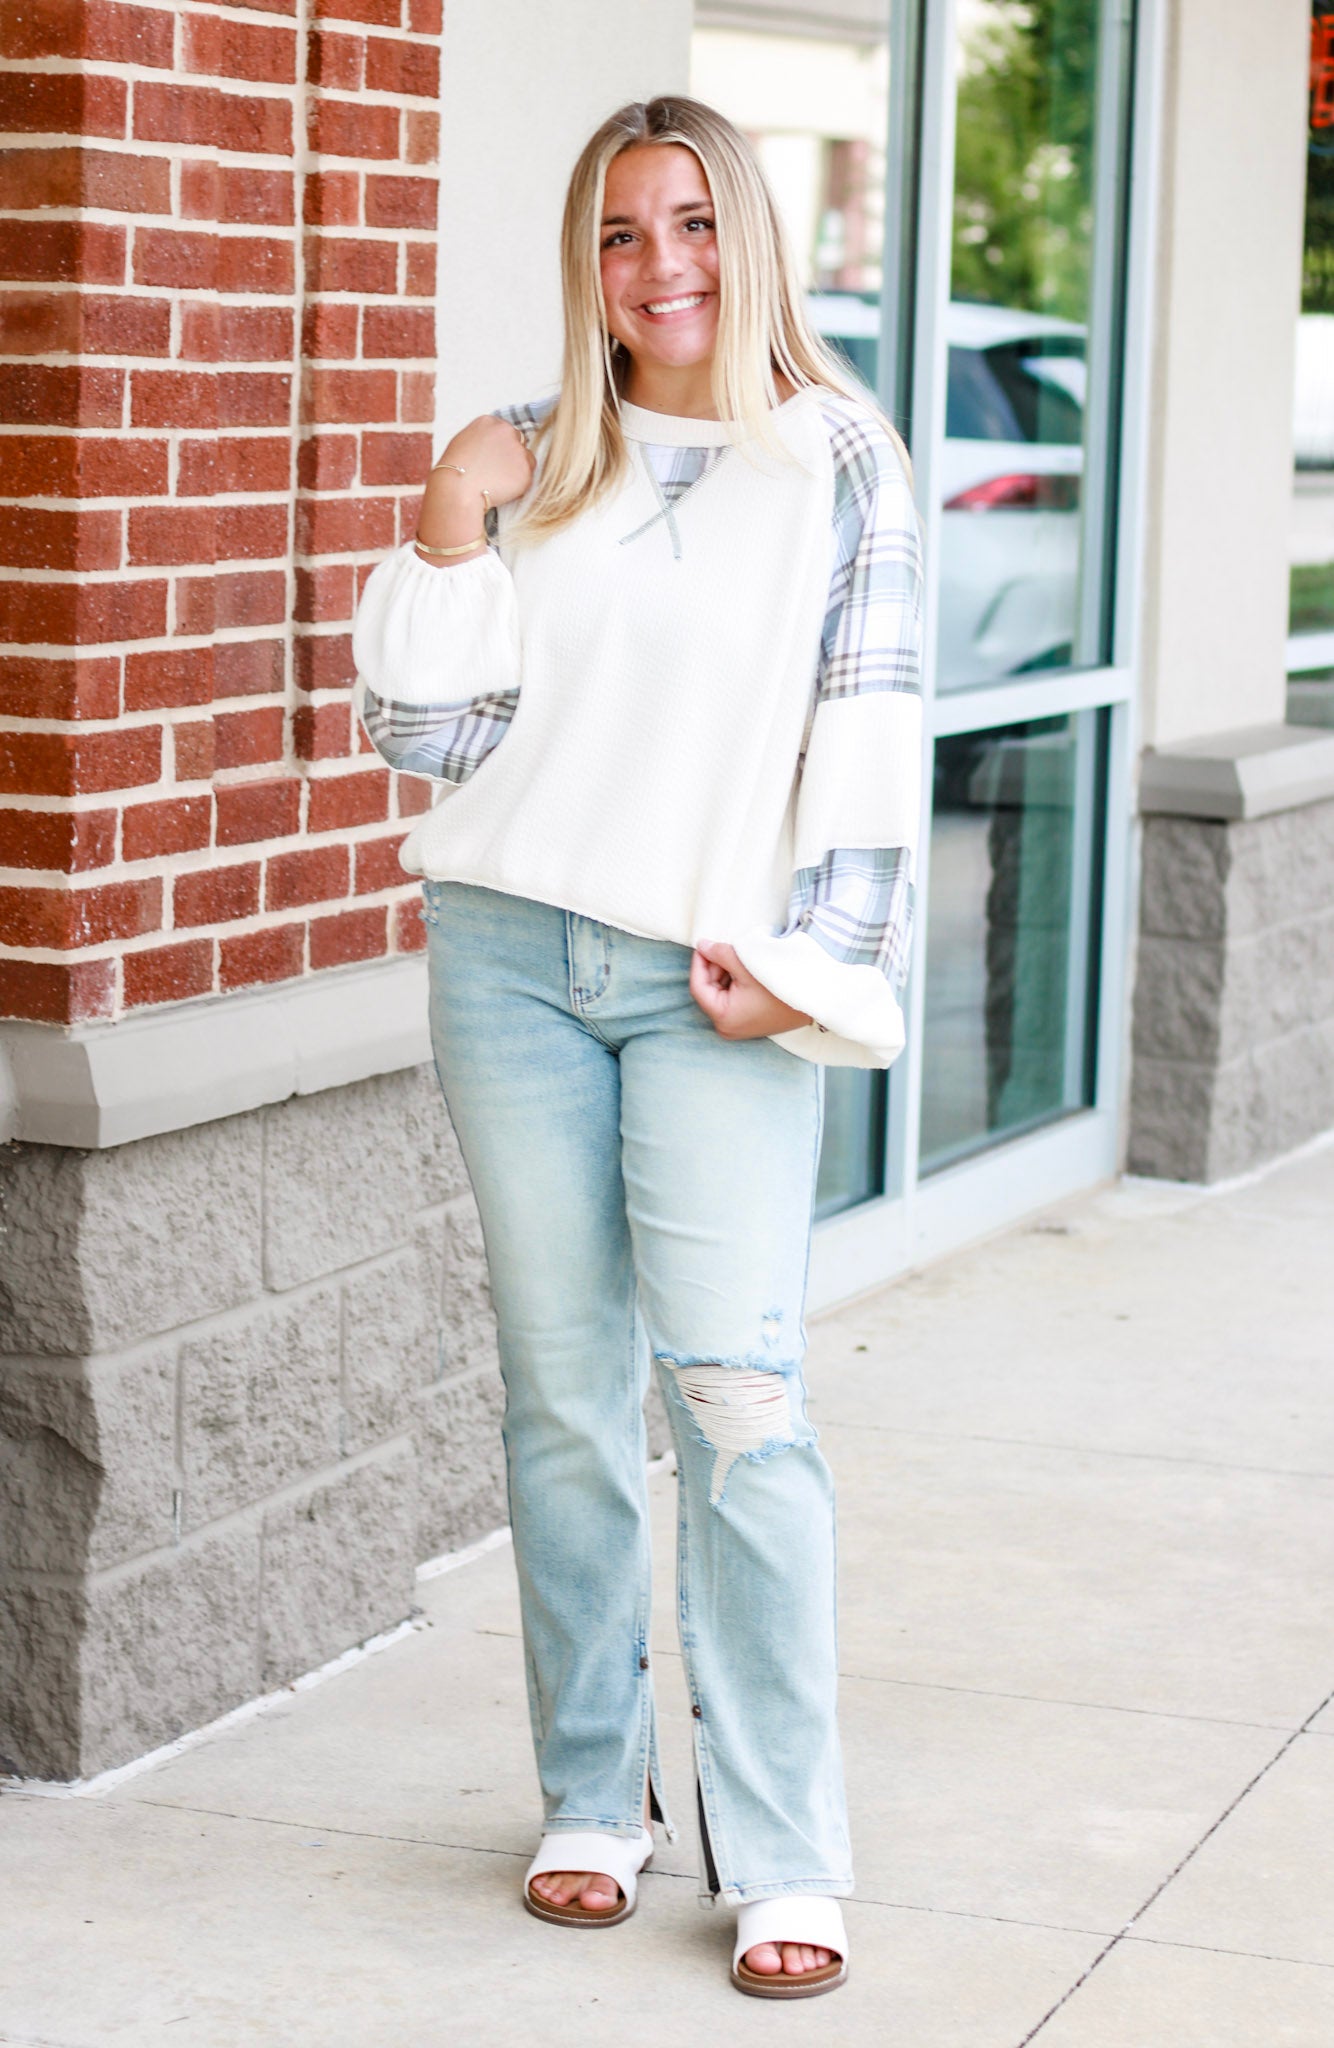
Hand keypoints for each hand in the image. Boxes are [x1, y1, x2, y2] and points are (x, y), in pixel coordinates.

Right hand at [416, 415, 535, 559]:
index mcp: (489, 422)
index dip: (500, 447)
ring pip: (527, 459)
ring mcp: (518, 449)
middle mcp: (506, 431)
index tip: (494, 459)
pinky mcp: (526, 469)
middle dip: (512, 457)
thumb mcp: (463, 442)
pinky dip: (520, 485)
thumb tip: (490, 446)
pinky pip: (528, 477)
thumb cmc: (454, 470)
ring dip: (518, 470)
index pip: (504, 431)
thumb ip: (482, 439)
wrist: (459, 489)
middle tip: (498, 473)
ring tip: (499, 483)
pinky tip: (503, 490)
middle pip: (518, 442)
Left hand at [689, 942, 812, 1039]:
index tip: (704, 945)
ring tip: (738, 957)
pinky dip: (734, 984)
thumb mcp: (746, 964)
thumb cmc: (779, 984)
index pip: (698, 986)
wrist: (813, 999)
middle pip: (709, 991)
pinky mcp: (747, 1024)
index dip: (699, 963)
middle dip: (714, 967)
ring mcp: (737, 1028)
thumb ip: (719, 954)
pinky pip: (732, 1001)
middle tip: (722, 948)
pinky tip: (745, 970)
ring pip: (720, 994)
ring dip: (725, 974)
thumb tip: (701, 945)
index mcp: (723, 1018)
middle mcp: (727, 1028)